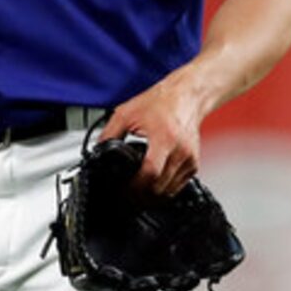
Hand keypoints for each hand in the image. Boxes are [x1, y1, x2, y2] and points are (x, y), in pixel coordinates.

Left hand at [100, 75, 209, 195]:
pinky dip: (165, 188)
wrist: (186, 96)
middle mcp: (180, 151)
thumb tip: (97, 152)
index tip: (124, 189)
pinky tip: (153, 183)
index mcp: (164, 138)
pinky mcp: (194, 164)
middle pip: (159, 188)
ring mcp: (189, 159)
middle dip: (141, 195)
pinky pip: (178, 186)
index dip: (135, 187)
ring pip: (169, 191)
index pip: (150, 173)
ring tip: (138, 190)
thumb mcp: (126, 114)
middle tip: (127, 193)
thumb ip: (109, 134)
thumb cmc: (161, 102)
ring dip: (153, 195)